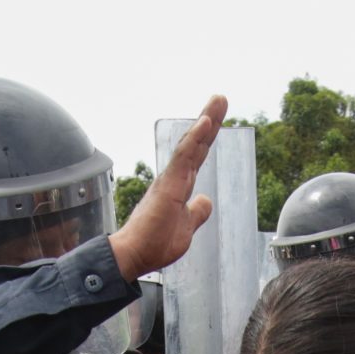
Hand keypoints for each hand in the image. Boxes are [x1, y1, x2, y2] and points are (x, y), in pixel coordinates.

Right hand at [109, 96, 225, 280]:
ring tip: (218, 101)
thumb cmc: (153, 244)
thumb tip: (205, 200)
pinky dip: (195, 138)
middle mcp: (174, 178)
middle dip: (210, 120)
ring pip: (191, 144)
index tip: (216, 118)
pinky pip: (184, 157)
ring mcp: (171, 180)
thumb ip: (196, 213)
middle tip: (221, 98)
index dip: (207, 137)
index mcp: (179, 186)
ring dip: (206, 121)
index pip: (197, 156)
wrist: (133, 255)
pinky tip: (206, 122)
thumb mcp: (186, 228)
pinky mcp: (169, 186)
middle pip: (196, 144)